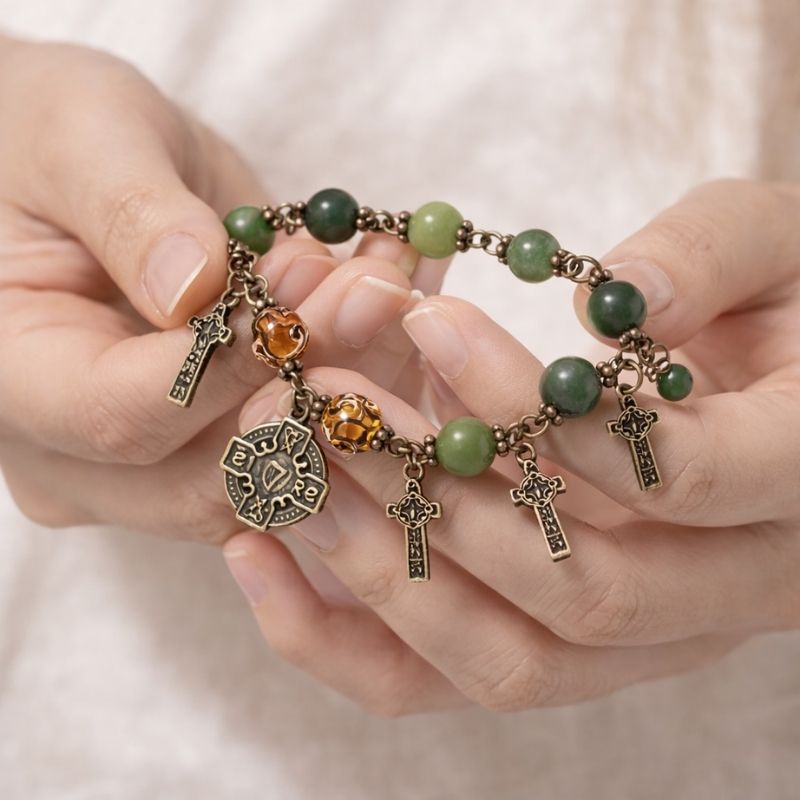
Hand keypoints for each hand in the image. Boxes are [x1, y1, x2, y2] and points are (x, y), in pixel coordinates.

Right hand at [0, 35, 445, 536]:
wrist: (72, 177)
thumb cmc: (46, 141)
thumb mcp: (77, 138)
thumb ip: (129, 211)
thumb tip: (196, 286)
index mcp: (16, 387)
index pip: (124, 416)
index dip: (227, 368)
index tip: (305, 296)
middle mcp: (82, 457)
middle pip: (215, 471)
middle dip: (312, 381)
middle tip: (375, 288)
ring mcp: (156, 470)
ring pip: (278, 473)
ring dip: (356, 381)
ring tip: (393, 281)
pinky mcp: (221, 451)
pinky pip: (309, 446)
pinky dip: (366, 379)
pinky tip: (401, 299)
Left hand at [224, 179, 799, 715]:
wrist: (775, 390)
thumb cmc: (781, 303)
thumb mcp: (777, 246)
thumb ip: (714, 256)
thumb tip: (617, 300)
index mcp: (795, 486)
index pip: (681, 480)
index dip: (548, 412)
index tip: (433, 325)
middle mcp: (722, 594)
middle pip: (578, 591)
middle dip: (437, 498)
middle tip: (324, 404)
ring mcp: (635, 641)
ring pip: (504, 661)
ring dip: (380, 574)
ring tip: (279, 472)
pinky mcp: (555, 648)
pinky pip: (439, 682)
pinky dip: (339, 637)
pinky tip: (254, 552)